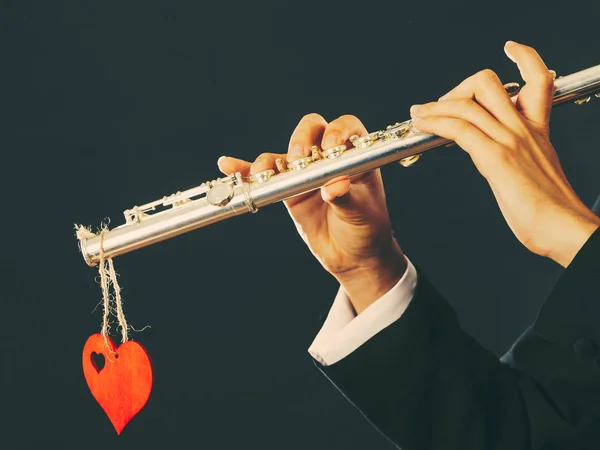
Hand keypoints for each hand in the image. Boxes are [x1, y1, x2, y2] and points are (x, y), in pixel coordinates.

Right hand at [217, 114, 406, 312]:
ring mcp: (305, 172)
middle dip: (301, 140)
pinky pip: (264, 177)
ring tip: (263, 173)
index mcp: (355, 156)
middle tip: (297, 160)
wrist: (352, 255)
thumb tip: (335, 185)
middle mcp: (329, 157)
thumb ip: (347, 197)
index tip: (330, 147)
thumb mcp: (361, 213)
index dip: (337, 131)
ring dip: (270, 160)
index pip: (346, 128)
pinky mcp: (287, 189)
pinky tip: (228, 165)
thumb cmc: (366, 229)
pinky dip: (245, 171)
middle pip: (311, 131)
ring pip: (284, 154)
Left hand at [409, 41, 599, 266]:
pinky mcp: (496, 158)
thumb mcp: (536, 171)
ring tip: (417, 114)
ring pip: (466, 103)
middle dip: (458, 89)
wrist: (564, 228)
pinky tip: (422, 124)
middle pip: (488, 83)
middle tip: (441, 107)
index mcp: (537, 129)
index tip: (509, 49)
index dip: (525, 58)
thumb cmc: (550, 209)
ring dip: (434, 106)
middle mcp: (523, 128)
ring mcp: (510, 140)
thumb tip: (496, 158)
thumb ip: (519, 156)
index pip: (539, 79)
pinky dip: (435, 121)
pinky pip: (459, 128)